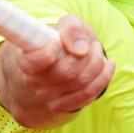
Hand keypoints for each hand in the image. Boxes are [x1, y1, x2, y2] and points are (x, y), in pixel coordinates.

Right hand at [0, 14, 114, 126]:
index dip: (50, 52)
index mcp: (26, 60)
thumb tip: (81, 49)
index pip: (35, 62)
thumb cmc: (55, 42)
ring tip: (97, 52)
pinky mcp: (61, 107)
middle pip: (67, 73)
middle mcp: (33, 82)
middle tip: (93, 45)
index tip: (59, 42)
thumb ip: (71, 27)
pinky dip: (102, 79)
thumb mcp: (61, 26)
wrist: (48, 67)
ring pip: (81, 84)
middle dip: (88, 56)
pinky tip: (107, 66)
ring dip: (97, 64)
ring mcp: (47, 97)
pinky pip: (87, 96)